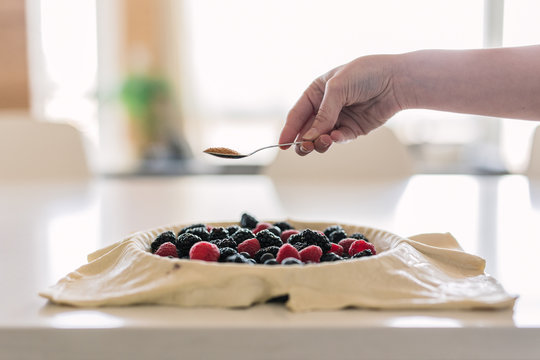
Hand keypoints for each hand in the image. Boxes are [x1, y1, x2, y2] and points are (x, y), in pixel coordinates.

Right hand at [279, 55, 405, 154]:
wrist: (396, 80)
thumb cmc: (365, 74)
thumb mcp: (338, 88)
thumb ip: (323, 114)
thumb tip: (310, 137)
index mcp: (316, 93)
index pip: (297, 114)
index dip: (288, 130)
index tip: (282, 146)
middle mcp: (325, 107)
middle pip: (307, 130)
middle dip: (303, 141)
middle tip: (304, 148)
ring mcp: (339, 119)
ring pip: (322, 138)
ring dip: (319, 142)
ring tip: (322, 142)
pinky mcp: (353, 129)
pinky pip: (339, 138)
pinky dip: (336, 139)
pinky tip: (336, 137)